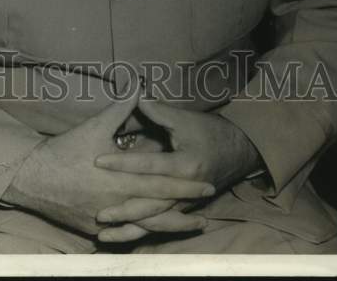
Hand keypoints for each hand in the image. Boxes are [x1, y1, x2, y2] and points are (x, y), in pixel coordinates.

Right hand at [1, 89, 215, 237]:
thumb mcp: (97, 126)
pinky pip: (126, 234)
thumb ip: (122, 107)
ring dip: (173, 226)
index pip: (163, 185)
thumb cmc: (67, 150)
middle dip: (186, 207)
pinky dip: (144, 233)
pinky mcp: (95, 230)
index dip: (187, 186)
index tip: (208, 184)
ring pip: (147, 227)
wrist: (34, 178)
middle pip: (161, 210)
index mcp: (123, 180)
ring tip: (195, 225)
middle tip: (208, 205)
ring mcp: (108, 221)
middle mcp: (120, 204)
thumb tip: (138, 85)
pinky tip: (157, 232)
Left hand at [92, 97, 261, 241]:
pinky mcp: (184, 209)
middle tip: (98, 213)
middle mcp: (185, 190)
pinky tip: (122, 238)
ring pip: (154, 221)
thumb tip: (135, 97)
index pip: (148, 165)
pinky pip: (161, 226)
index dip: (122, 162)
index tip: (98, 161)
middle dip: (123, 209)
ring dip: (129, 227)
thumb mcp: (185, 119)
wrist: (238, 151)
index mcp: (184, 165)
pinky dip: (141, 233)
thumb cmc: (210, 132)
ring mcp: (186, 204)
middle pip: (150, 203)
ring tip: (103, 233)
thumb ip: (158, 112)